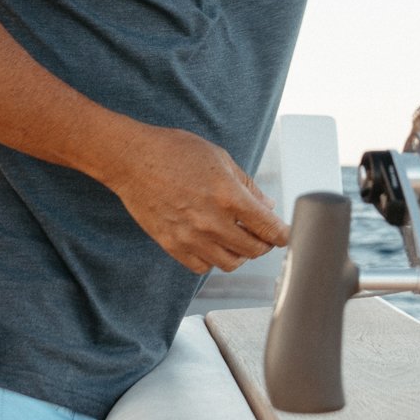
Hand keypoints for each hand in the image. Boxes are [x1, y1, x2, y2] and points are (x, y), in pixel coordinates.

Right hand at [97, 122, 290, 272]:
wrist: (132, 160)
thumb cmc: (175, 152)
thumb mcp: (220, 159)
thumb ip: (247, 186)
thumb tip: (268, 207)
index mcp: (228, 196)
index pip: (268, 228)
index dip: (283, 235)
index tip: (286, 236)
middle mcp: (211, 221)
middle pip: (253, 250)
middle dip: (264, 244)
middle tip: (262, 235)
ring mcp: (190, 237)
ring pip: (229, 263)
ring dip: (239, 254)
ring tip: (237, 239)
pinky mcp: (172, 245)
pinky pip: (202, 267)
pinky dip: (212, 259)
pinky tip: (213, 244)